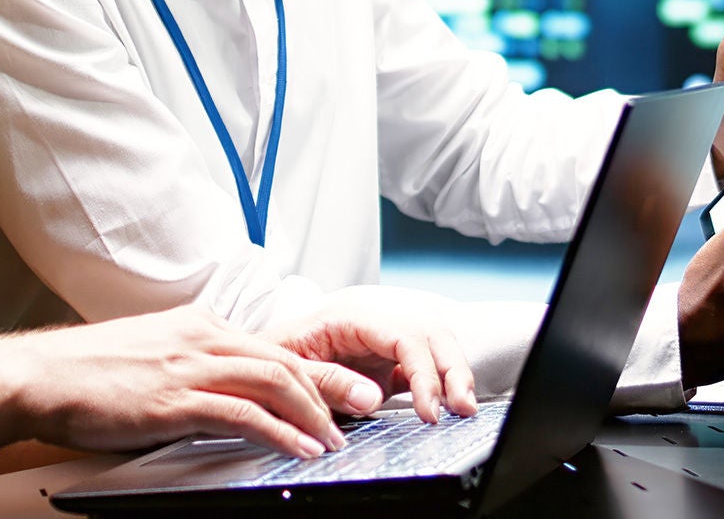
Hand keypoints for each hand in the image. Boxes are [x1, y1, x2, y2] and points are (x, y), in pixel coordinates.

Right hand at [12, 304, 353, 458]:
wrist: (45, 374)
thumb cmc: (93, 372)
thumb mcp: (156, 357)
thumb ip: (194, 369)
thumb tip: (225, 396)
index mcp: (200, 325)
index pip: (272, 345)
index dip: (314, 368)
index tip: (344, 387)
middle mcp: (202, 337)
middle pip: (284, 358)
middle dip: (331, 384)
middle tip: (366, 403)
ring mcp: (189, 366)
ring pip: (271, 380)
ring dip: (313, 410)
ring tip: (339, 435)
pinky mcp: (174, 399)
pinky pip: (240, 412)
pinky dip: (278, 430)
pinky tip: (298, 447)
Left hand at [265, 287, 477, 423]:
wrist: (258, 356)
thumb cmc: (271, 354)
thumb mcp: (288, 366)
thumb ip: (326, 381)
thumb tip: (371, 397)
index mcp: (350, 315)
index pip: (402, 335)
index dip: (423, 371)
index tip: (429, 410)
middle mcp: (374, 320)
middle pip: (427, 332)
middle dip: (451, 368)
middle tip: (463, 409)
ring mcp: (383, 339)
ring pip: (432, 344)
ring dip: (452, 374)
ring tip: (464, 409)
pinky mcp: (386, 360)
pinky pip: (421, 365)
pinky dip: (438, 383)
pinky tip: (447, 406)